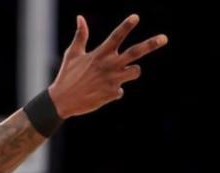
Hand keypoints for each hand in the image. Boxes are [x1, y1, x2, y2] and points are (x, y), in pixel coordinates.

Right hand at [48, 14, 167, 117]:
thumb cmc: (66, 76)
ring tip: (120, 75)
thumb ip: (81, 36)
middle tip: (164, 38)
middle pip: (135, 52)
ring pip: (135, 71)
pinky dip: (112, 91)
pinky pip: (120, 90)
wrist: (61, 101)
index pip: (116, 36)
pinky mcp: (111, 93)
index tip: (136, 17)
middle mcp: (109, 65)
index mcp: (100, 54)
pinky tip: (100, 93)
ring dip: (131, 72)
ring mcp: (112, 80)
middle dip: (151, 44)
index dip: (127, 26)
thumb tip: (80, 17)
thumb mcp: (73, 54)